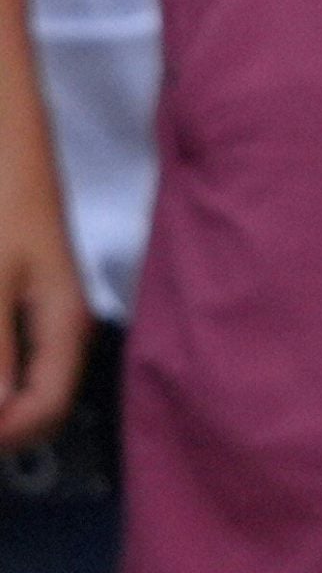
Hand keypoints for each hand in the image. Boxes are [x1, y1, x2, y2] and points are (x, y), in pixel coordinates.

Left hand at [0, 129, 89, 453]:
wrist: (5, 138)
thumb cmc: (1, 203)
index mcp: (63, 330)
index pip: (44, 412)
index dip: (1, 435)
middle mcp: (58, 333)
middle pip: (34, 407)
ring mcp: (39, 318)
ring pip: (17, 385)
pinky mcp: (17, 302)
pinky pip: (10, 358)